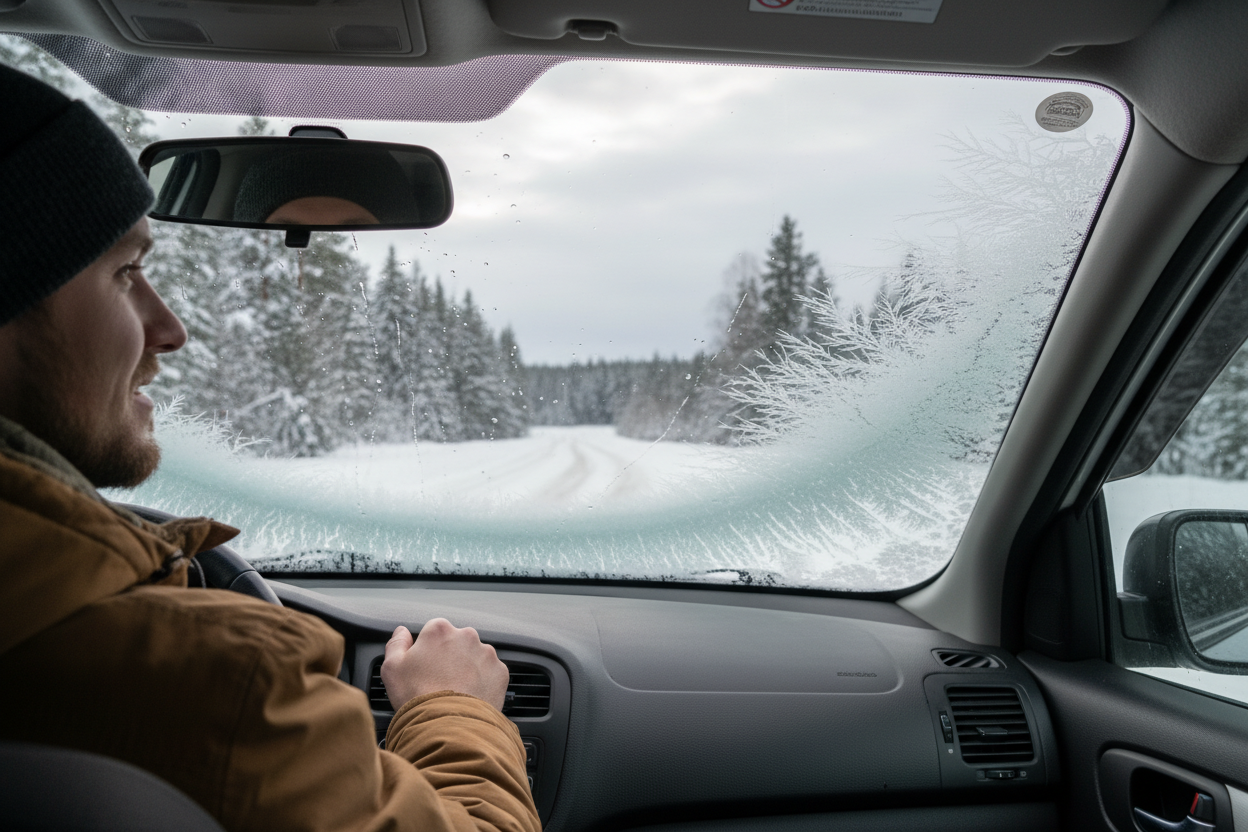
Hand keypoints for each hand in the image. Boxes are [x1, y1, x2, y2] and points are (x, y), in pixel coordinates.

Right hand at [381, 618, 509, 711]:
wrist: (447, 726)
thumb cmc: (417, 697)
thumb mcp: (392, 669)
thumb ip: (396, 644)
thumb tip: (402, 632)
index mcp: (440, 631)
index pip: (434, 632)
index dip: (428, 650)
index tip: (425, 667)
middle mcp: (466, 636)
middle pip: (457, 642)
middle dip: (450, 657)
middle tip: (440, 681)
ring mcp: (486, 653)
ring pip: (476, 657)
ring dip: (468, 669)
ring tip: (456, 692)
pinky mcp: (500, 672)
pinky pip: (491, 673)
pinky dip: (483, 683)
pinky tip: (470, 697)